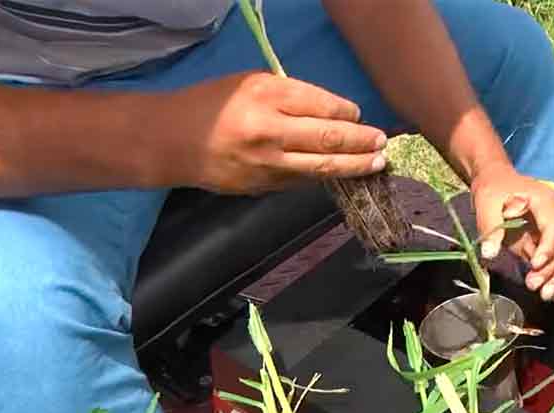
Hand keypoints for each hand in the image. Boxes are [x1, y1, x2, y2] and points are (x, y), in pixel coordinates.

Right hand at [162, 72, 388, 193]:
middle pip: (328, 138)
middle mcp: (268, 129)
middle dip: (361, 142)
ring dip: (354, 166)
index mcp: (264, 94)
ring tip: (376, 163)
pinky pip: (302, 182)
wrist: (171, 142)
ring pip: (321, 168)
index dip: (348, 113)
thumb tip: (336, 113)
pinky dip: (325, 177)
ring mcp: (267, 163)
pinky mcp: (263, 187)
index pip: (321, 105)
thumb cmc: (213, 105)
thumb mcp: (249, 84)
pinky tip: (342, 174)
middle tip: (382, 142)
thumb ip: (290, 95)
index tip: (360, 116)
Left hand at [471, 165, 553, 300]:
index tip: (534, 263)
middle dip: (550, 267)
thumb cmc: (493, 188)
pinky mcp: (541, 242)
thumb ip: (490, 226)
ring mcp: (549, 231)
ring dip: (551, 276)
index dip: (547, 247)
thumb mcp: (487, 201)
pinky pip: (548, 261)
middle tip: (533, 284)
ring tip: (543, 294)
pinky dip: (546, 275)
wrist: (494, 181)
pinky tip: (543, 291)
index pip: (553, 227)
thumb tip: (490, 254)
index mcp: (546, 202)